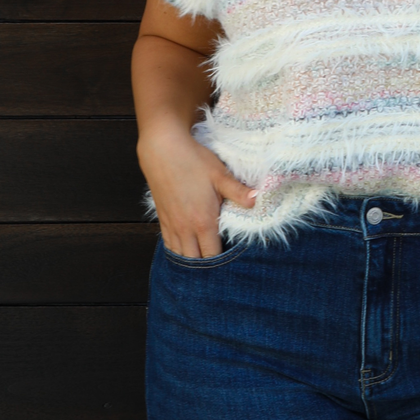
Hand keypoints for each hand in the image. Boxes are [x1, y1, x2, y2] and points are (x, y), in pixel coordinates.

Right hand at [137, 124, 255, 257]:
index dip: (222, 264)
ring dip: (192, 262)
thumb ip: (238, 192)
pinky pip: (169, 245)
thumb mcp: (219, 174)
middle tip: (220, 270)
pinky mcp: (163, 219)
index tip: (232, 265)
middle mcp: (185, 228)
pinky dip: (178, 252)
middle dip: (207, 269)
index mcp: (203, 221)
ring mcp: (172, 224)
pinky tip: (187, 253)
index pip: (213, 256)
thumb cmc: (193, 160)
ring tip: (204, 266)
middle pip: (196, 261)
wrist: (162, 148)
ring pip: (180, 256)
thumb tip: (257, 200)